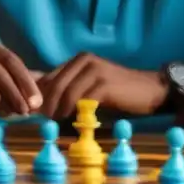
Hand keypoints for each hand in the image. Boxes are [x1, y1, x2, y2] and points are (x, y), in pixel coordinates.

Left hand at [37, 53, 165, 119]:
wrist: (150, 90)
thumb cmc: (118, 92)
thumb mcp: (90, 86)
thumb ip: (70, 88)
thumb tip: (42, 102)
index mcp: (79, 59)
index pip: (50, 76)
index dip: (39, 95)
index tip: (33, 112)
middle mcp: (85, 60)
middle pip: (55, 84)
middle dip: (46, 105)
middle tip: (41, 121)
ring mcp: (95, 71)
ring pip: (67, 92)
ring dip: (58, 110)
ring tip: (54, 124)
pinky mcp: (105, 84)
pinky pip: (83, 100)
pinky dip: (74, 112)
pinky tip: (72, 121)